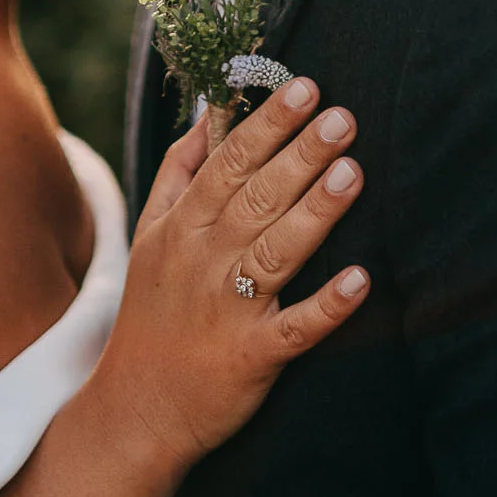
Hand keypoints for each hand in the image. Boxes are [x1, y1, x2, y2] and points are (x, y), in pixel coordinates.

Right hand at [93, 75, 368, 472]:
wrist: (136, 409)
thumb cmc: (151, 316)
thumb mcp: (149, 236)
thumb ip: (179, 173)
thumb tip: (209, 115)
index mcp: (181, 227)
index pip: (228, 163)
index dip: (267, 124)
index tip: (303, 86)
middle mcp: (203, 261)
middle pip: (256, 197)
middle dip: (299, 154)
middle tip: (341, 116)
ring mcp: (228, 309)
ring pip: (276, 251)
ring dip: (315, 212)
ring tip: (352, 172)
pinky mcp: (252, 355)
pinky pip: (295, 327)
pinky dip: (327, 306)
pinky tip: (361, 281)